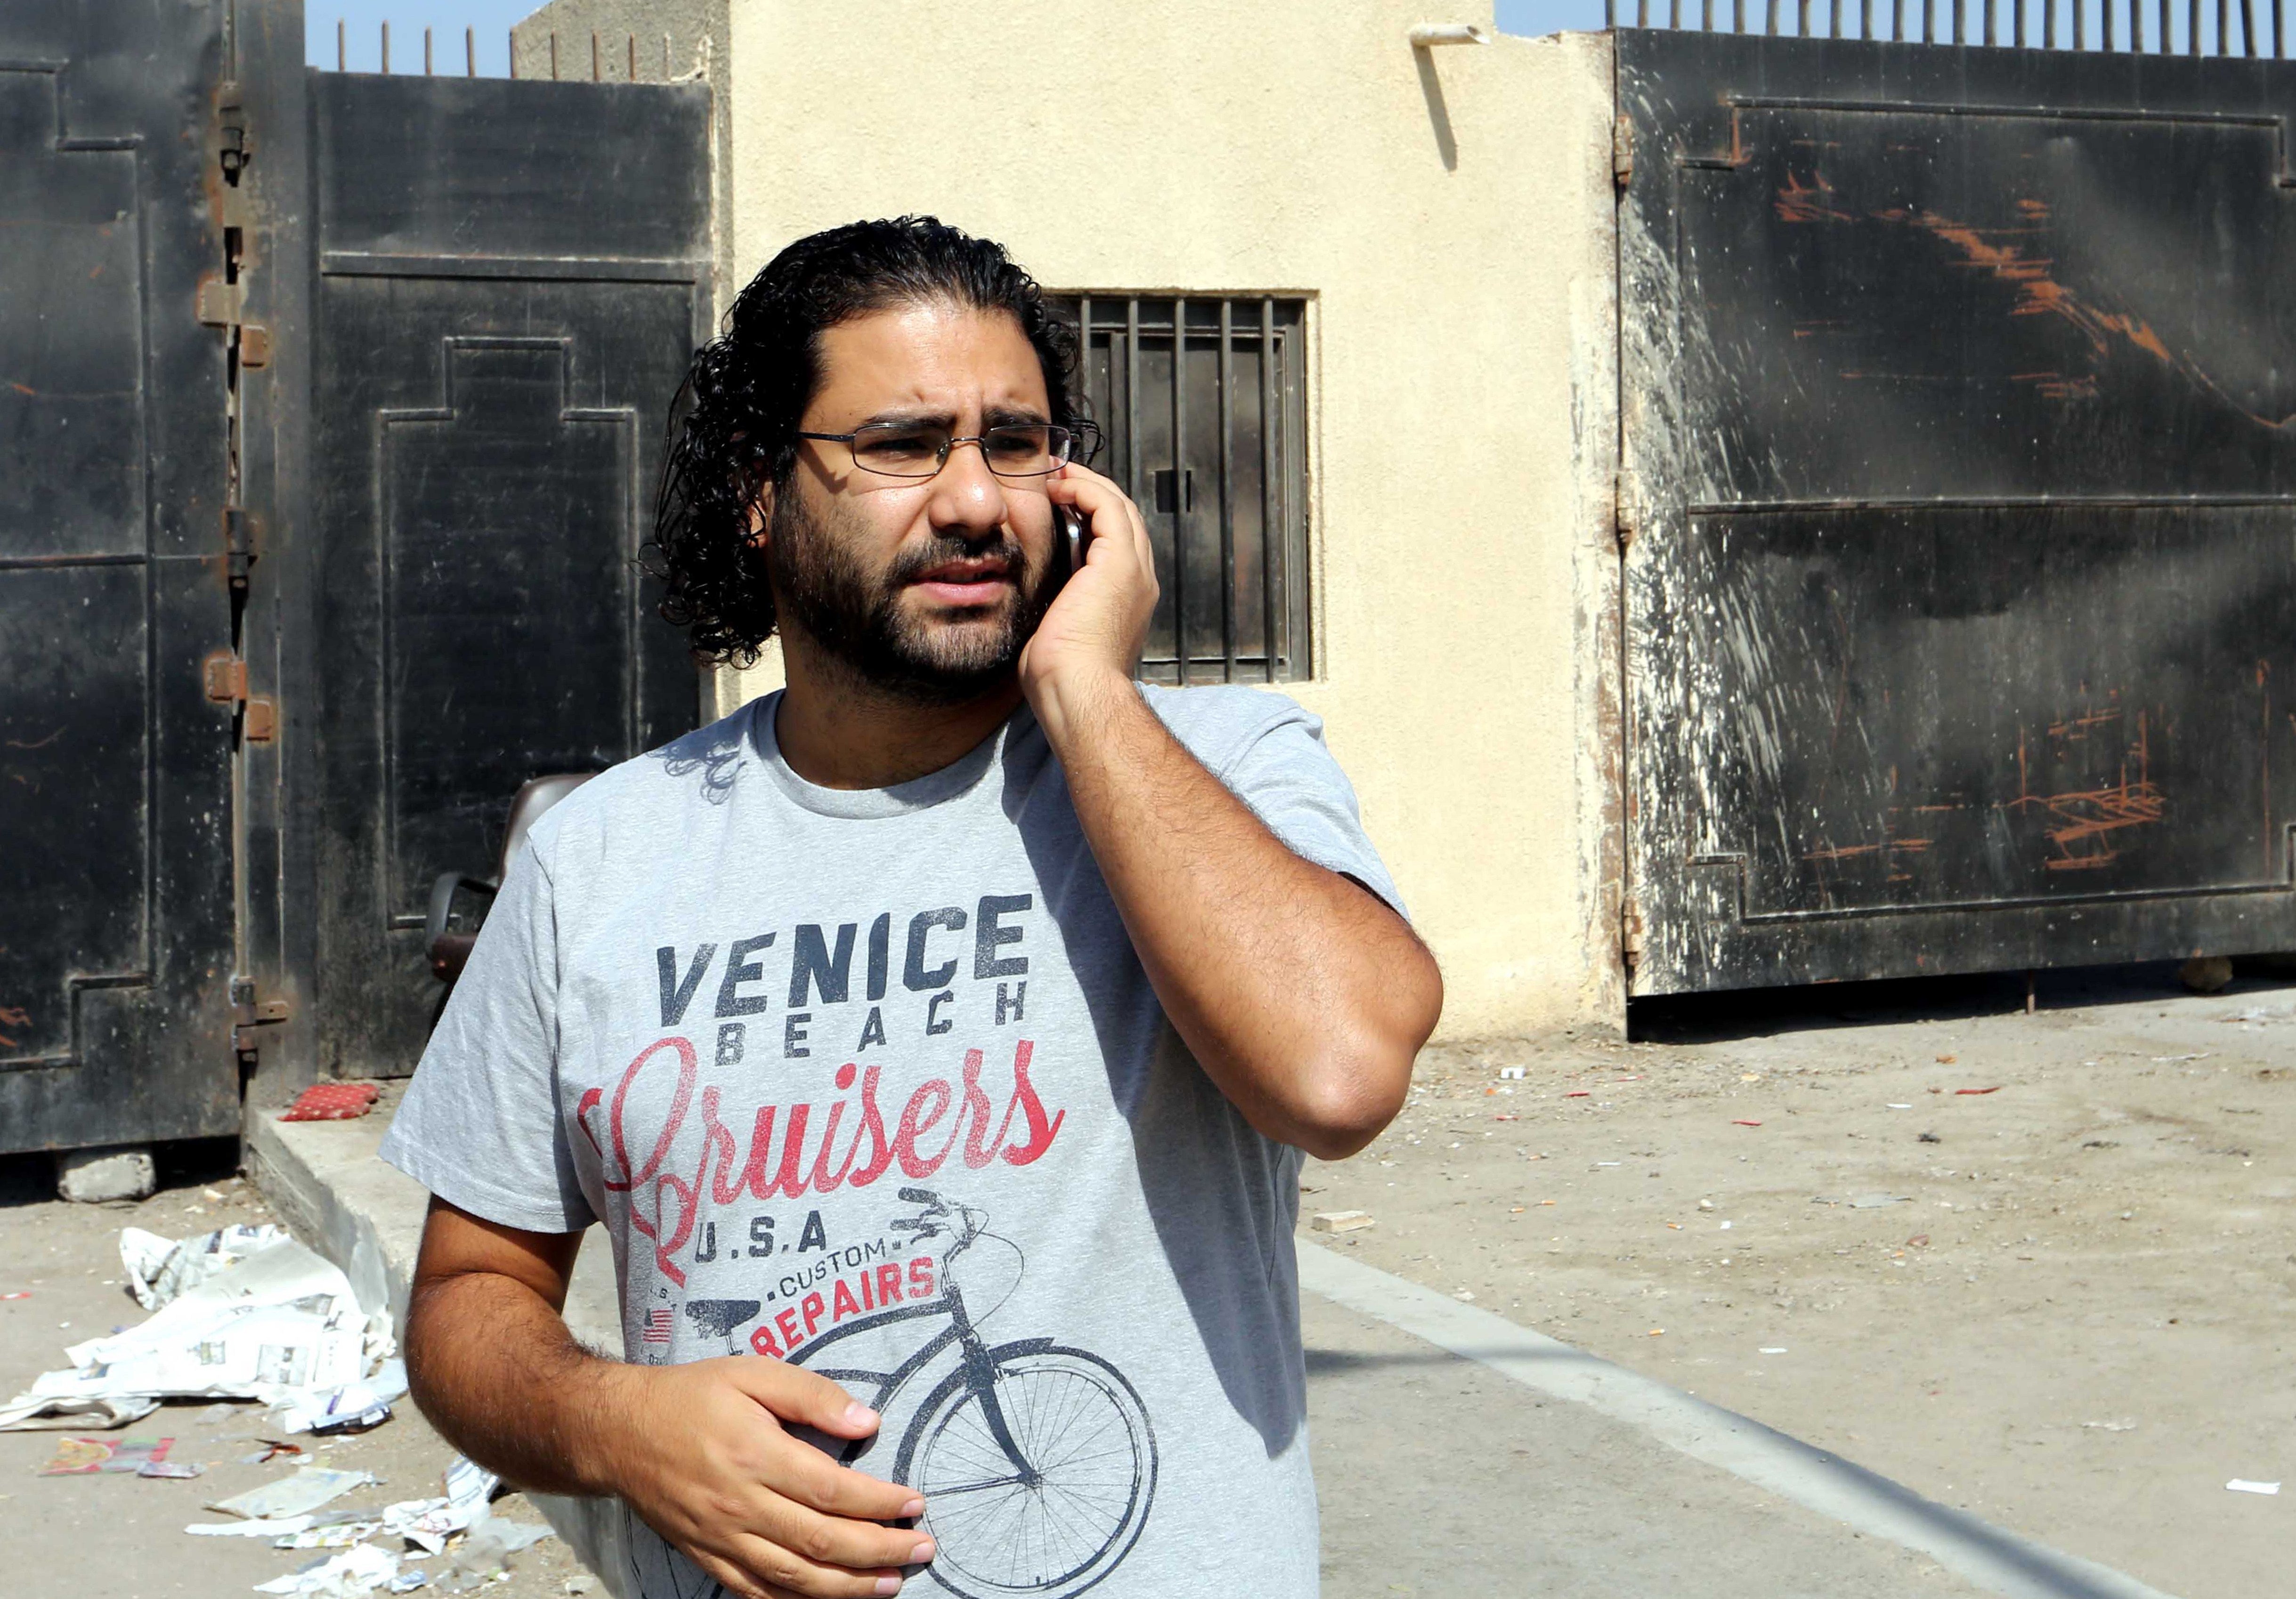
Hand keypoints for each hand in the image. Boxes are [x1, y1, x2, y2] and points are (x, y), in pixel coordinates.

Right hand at [603, 1355, 932, 1597]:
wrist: (619, 1432)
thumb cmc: (692, 1396)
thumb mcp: (752, 1373)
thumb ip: (813, 1395)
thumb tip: (869, 1421)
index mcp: (756, 1455)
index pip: (834, 1491)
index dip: (881, 1503)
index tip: (916, 1504)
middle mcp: (740, 1505)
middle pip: (822, 1541)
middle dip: (880, 1551)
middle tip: (922, 1550)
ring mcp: (721, 1538)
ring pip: (795, 1577)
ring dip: (849, 1587)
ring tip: (892, 1585)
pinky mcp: (707, 1557)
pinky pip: (757, 1592)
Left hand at [1020, 463, 1157, 734]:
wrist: (1077, 691)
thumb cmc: (1062, 678)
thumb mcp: (1059, 632)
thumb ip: (1059, 606)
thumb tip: (1037, 596)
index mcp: (1128, 599)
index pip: (1117, 542)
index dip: (1090, 515)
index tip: (1058, 501)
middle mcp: (1141, 581)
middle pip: (1123, 518)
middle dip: (1091, 491)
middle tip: (1057, 476)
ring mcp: (1135, 570)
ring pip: (1119, 506)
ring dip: (1087, 484)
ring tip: (1056, 474)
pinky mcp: (1120, 562)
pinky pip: (1107, 507)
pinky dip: (1085, 489)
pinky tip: (1059, 487)